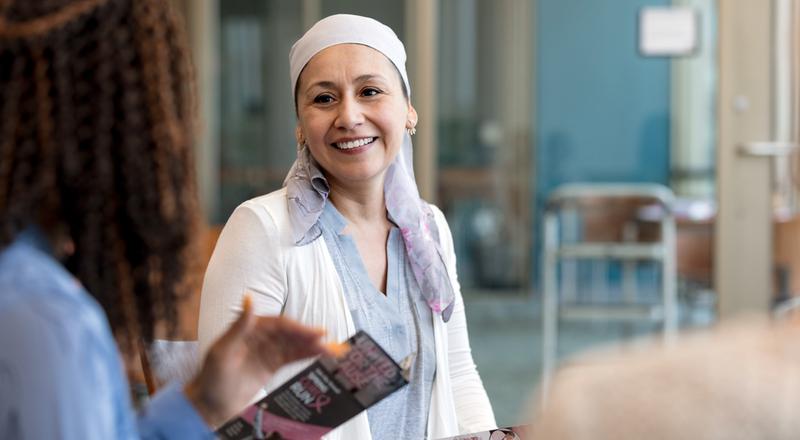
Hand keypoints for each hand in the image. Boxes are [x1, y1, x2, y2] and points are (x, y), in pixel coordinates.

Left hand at [184, 295, 329, 427]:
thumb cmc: (211, 379)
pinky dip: (307, 356)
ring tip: (333, 351)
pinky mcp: (272, 365)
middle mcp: (260, 336)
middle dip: (310, 338)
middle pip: (290, 334)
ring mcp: (267, 351)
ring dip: (313, 347)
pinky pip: (292, 358)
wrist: (209, 406)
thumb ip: (239, 326)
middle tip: (330, 343)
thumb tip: (249, 298)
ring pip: (294, 345)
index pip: (279, 325)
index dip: (299, 328)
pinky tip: (321, 355)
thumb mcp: (223, 352)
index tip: (316, 333)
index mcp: (249, 328)